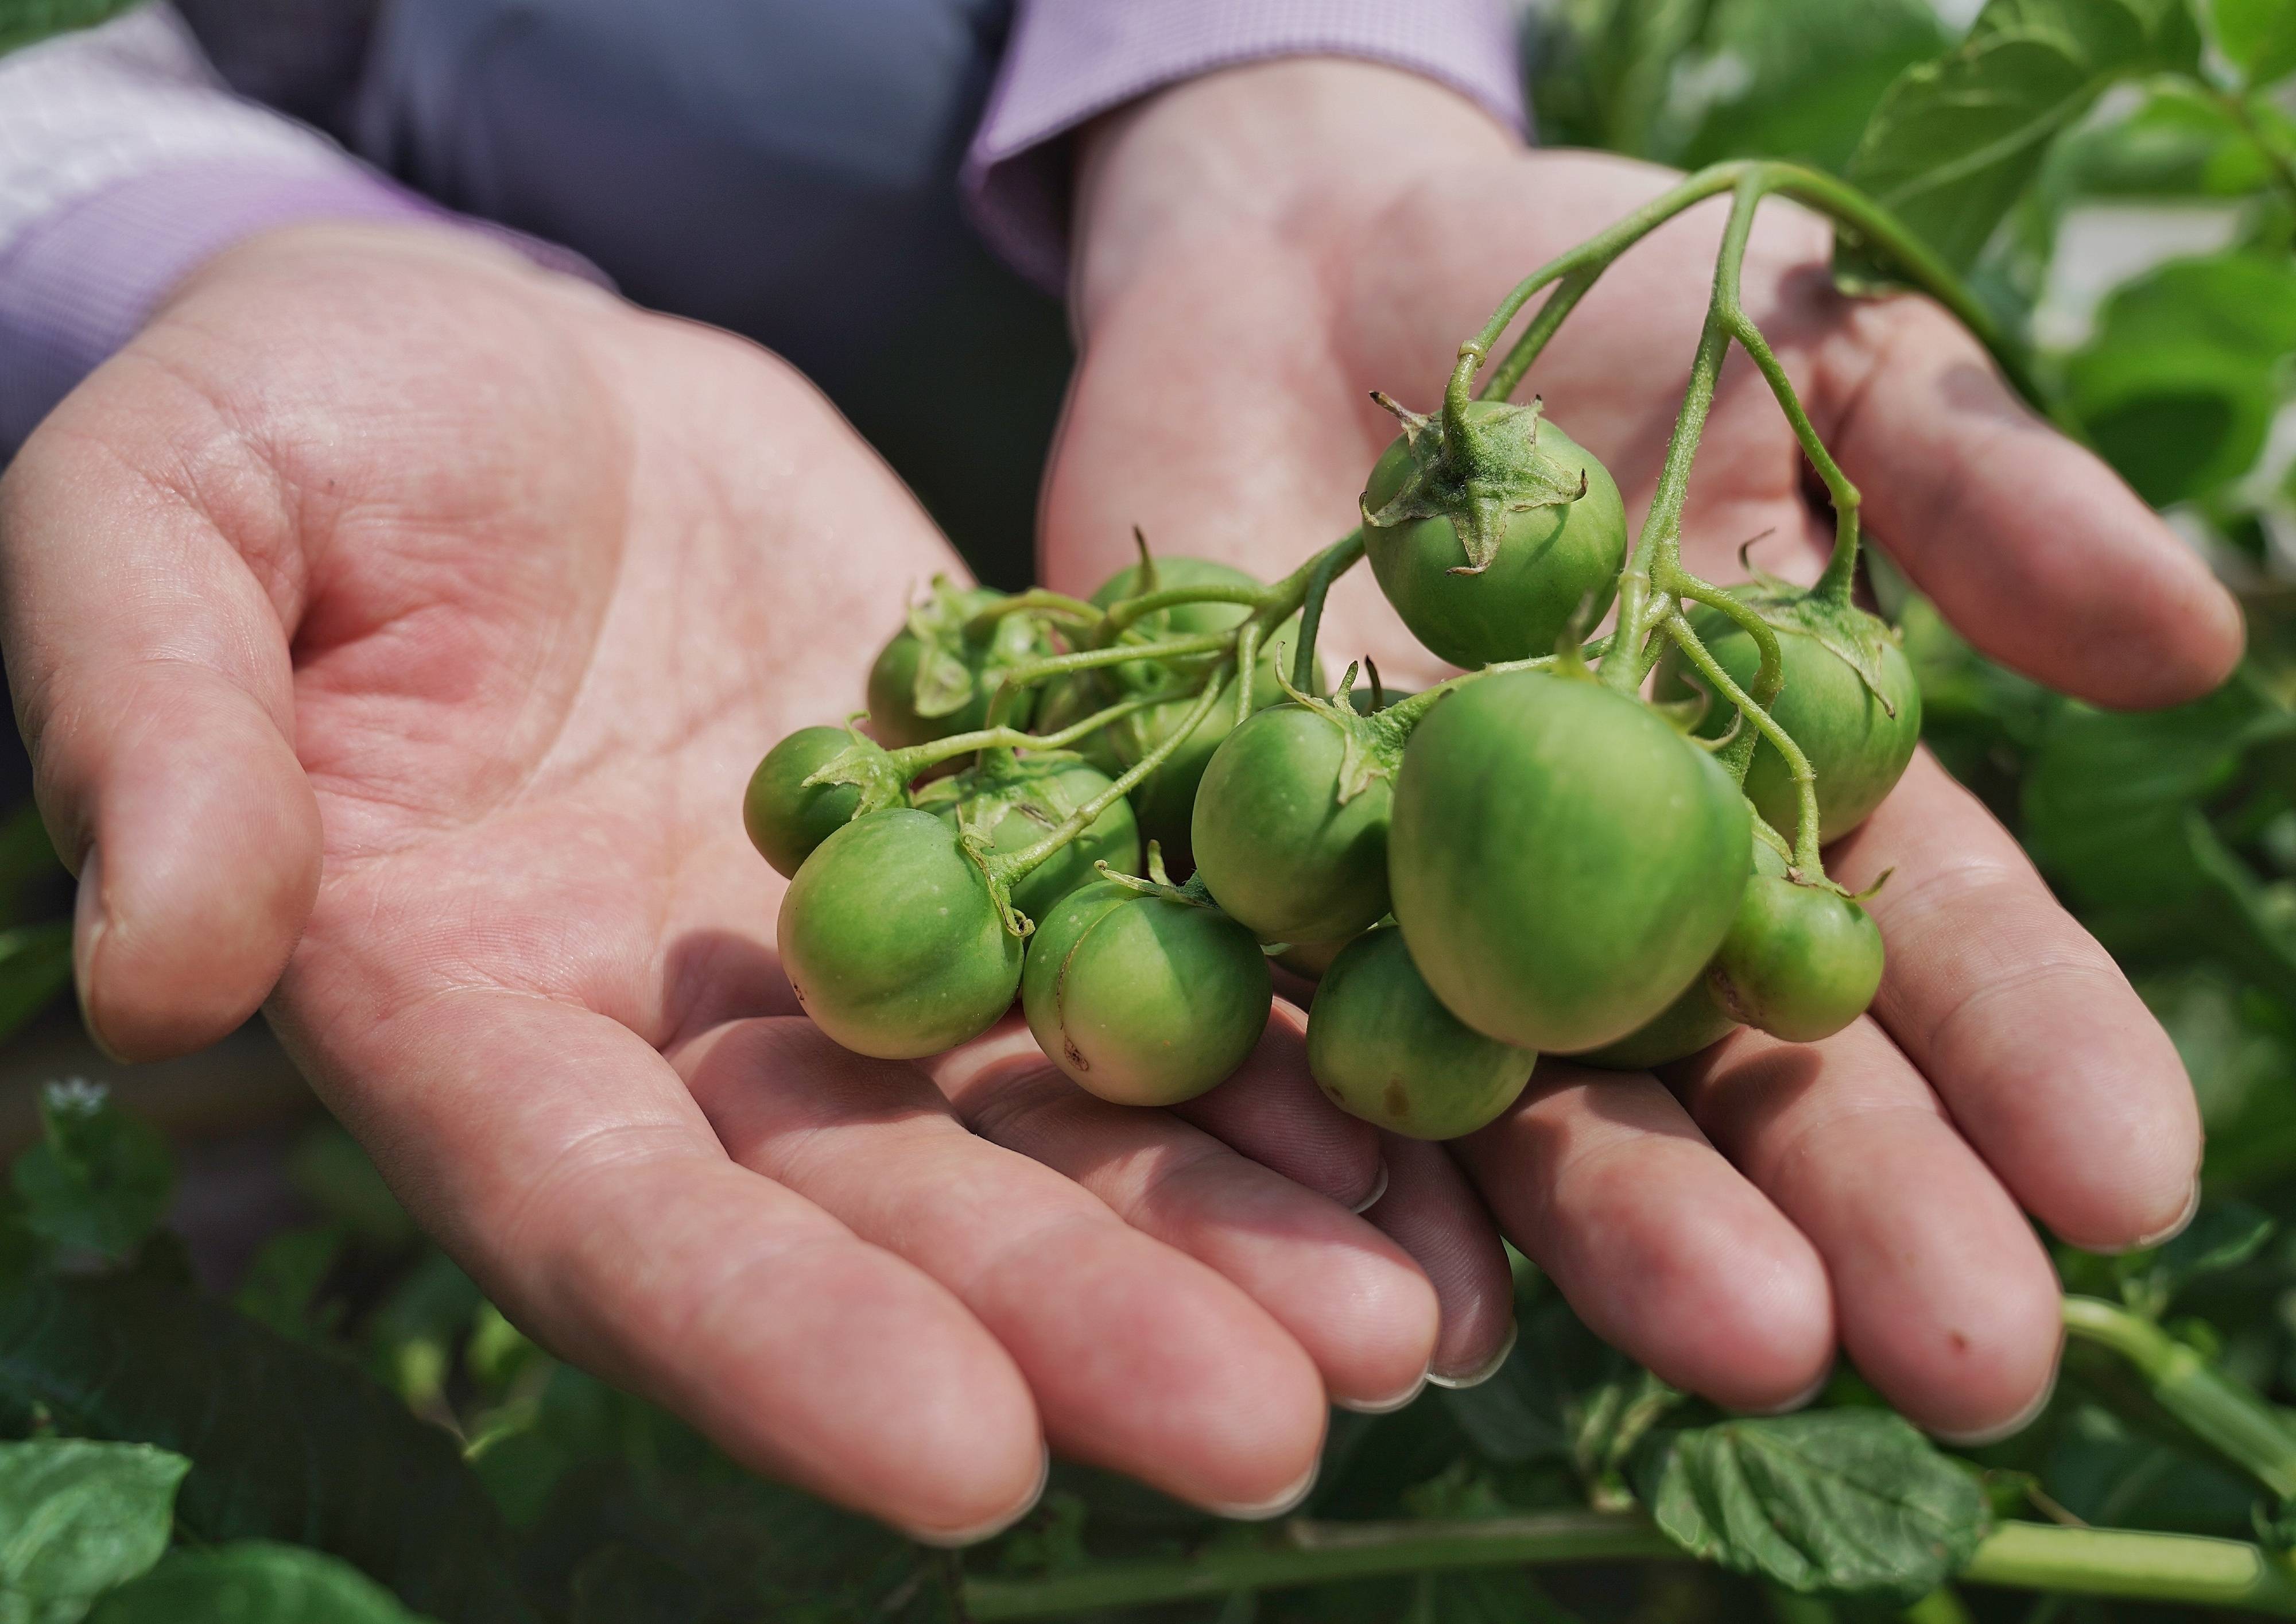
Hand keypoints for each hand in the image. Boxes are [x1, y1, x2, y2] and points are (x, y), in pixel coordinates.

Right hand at [0, 222, 1449, 1535]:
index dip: (780, 1347)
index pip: (621, 1227)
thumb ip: (156, 729)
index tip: (969, 1465)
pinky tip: (1422, 1132)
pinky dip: (1272, 1049)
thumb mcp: (162, 514)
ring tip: (1407, 1321)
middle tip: (1291, 1425)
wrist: (509, 358)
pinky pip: (1141, 956)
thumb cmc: (295, 418)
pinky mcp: (997, 831)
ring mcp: (859, 952)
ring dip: (1228, 1228)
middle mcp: (691, 1044)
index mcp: (473, 1018)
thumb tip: (160, 967)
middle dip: (1084, 1322)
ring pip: (1052, 1124)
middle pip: (891, 1219)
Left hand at [1046, 59, 2246, 1438]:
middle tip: (1970, 1364)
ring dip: (1637, 1233)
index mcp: (1783, 787)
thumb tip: (2193, 638)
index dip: (2031, 1056)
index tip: (2129, 1185)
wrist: (1308, 268)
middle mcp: (1620, 891)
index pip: (1928, 939)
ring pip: (1541, 1106)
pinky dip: (1363, 1169)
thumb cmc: (1598, 298)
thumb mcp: (1818, 351)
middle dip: (1859, 1210)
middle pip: (1748, 1074)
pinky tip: (1428, 1291)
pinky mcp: (1249, 898)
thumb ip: (1978, 488)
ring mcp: (1433, 912)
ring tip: (1742, 1346)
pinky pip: (1300, 1049)